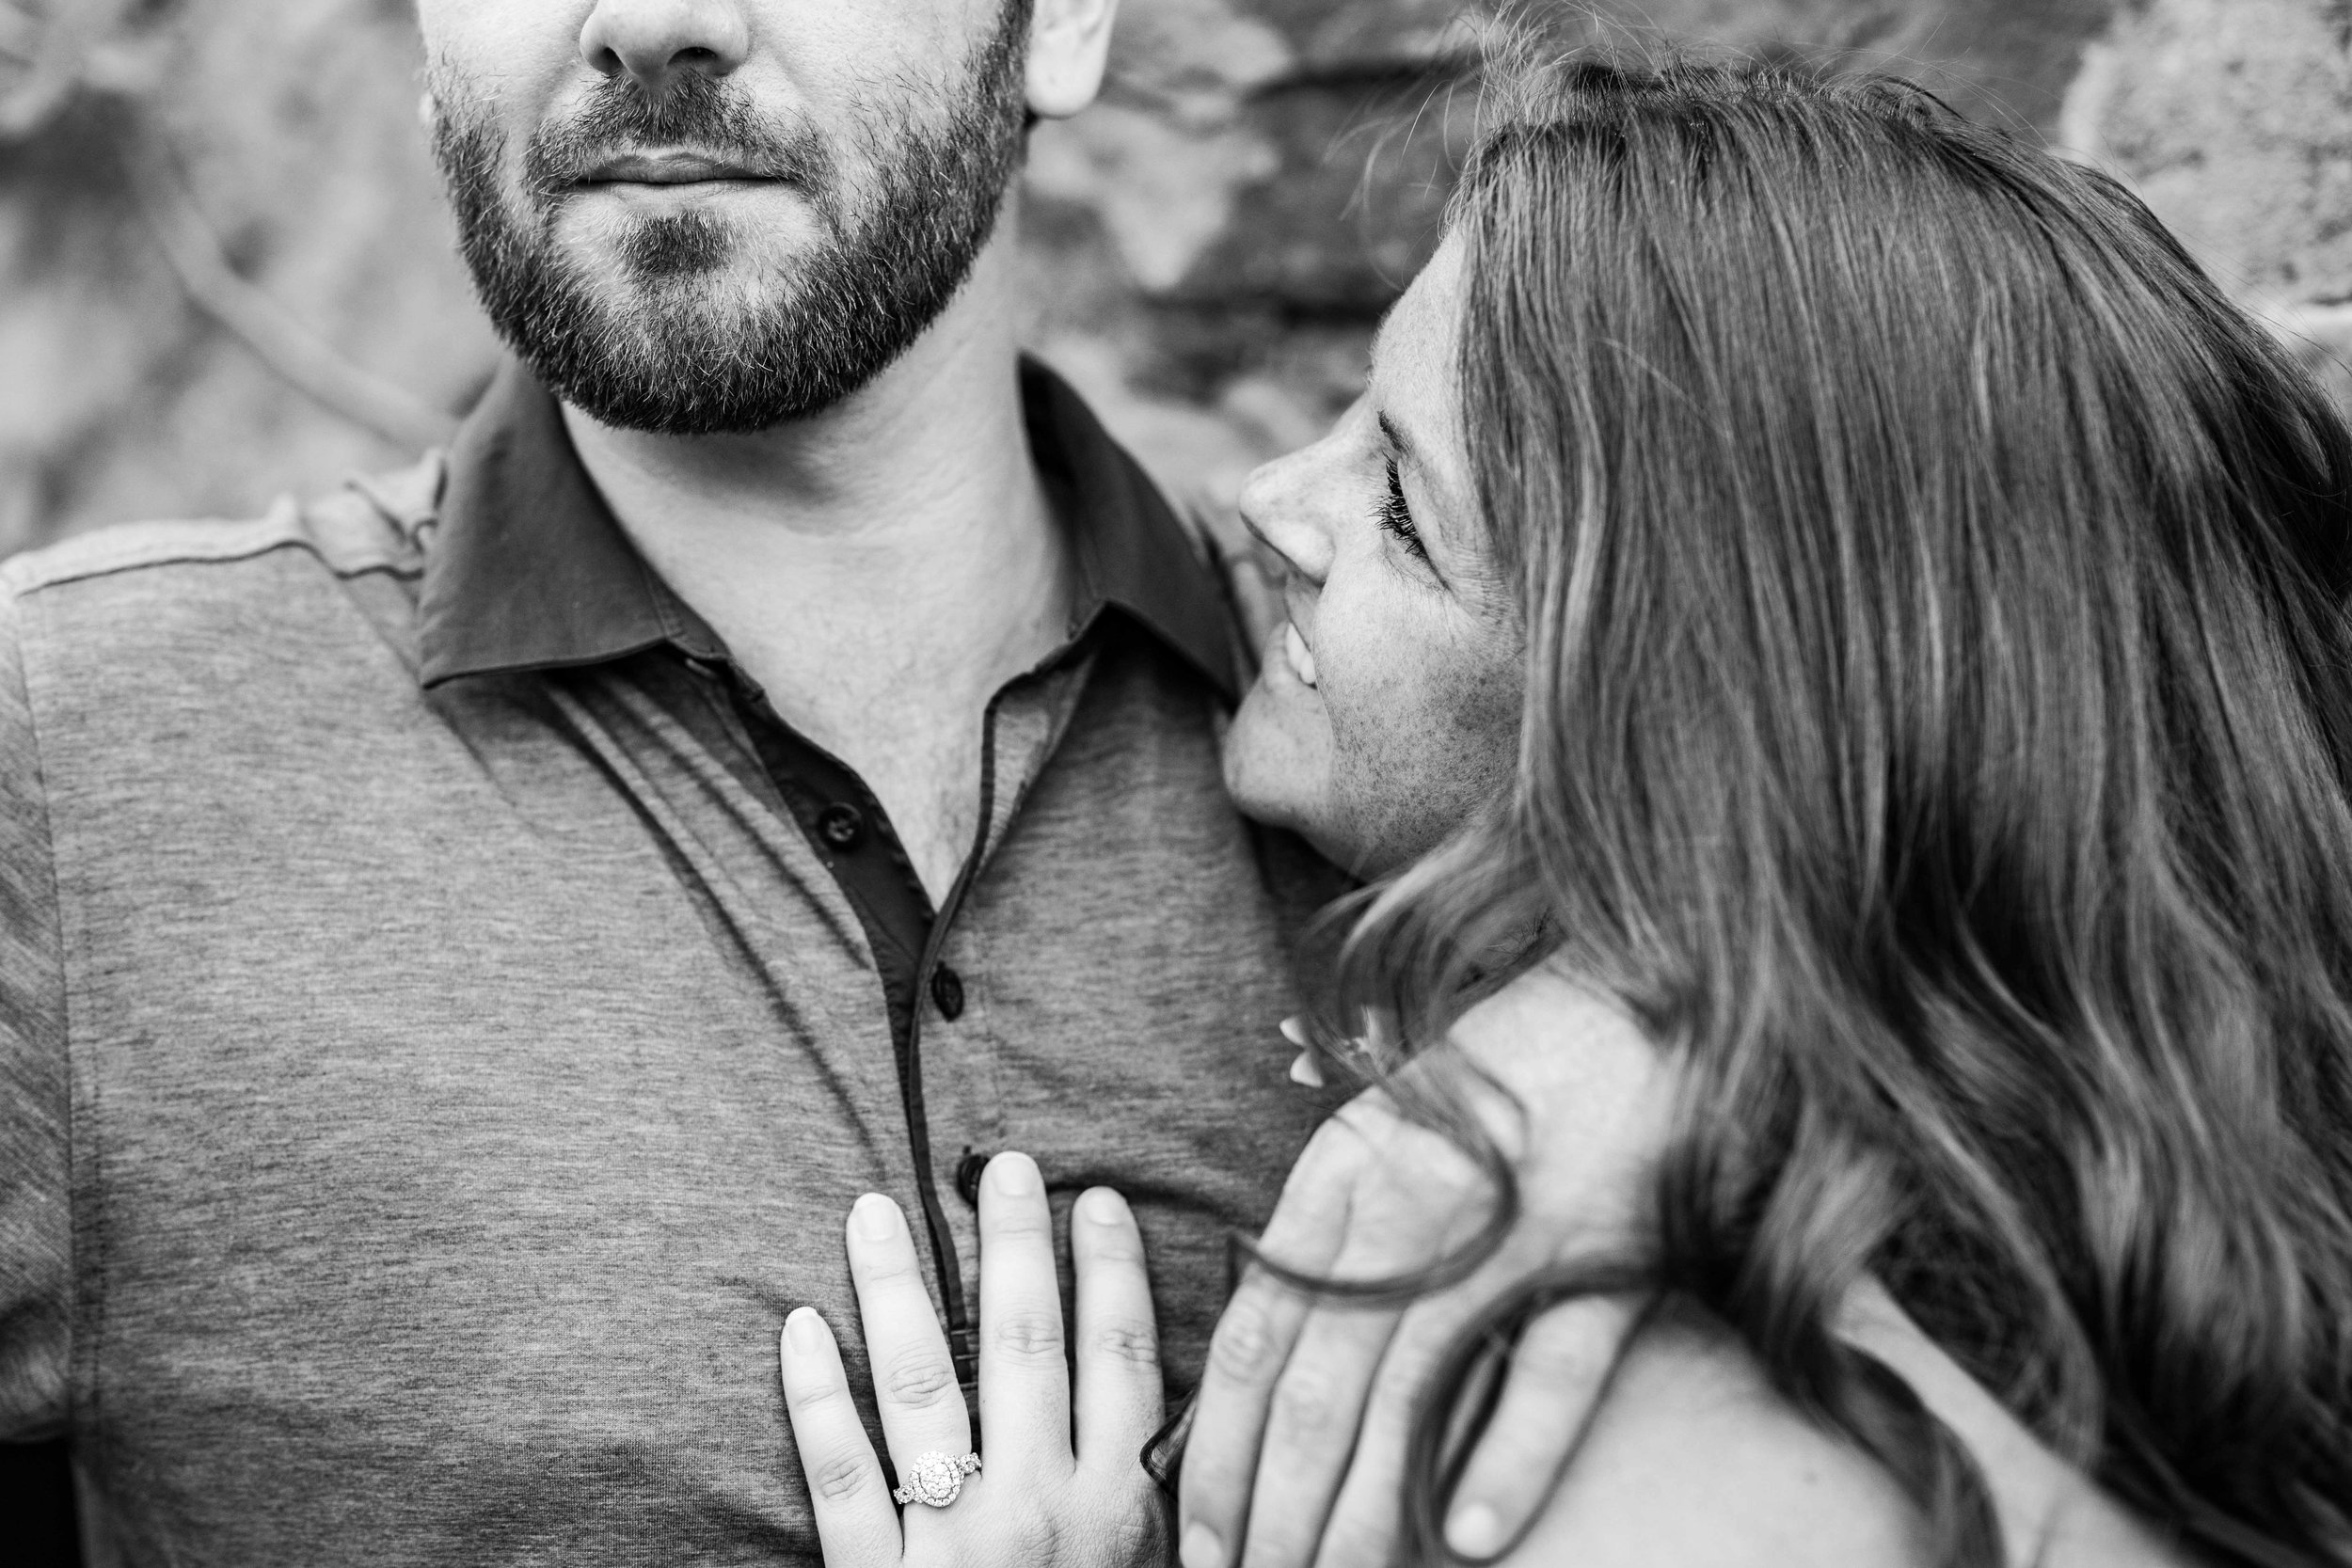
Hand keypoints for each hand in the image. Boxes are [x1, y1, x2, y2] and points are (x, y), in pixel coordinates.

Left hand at [779, 1152, 1166, 1567]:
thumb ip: (1148, 1495)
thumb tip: (1160, 1406)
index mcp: (1120, 1510)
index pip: (1121, 1361)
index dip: (1112, 1272)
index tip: (1097, 1201)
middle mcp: (1040, 1510)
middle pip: (1026, 1347)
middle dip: (1016, 1246)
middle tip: (1004, 1167)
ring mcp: (954, 1544)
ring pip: (923, 1387)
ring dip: (897, 1287)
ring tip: (874, 1212)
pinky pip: (841, 1475)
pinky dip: (817, 1396)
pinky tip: (801, 1327)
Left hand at [1177, 968, 1676, 1567]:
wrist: (1658, 984)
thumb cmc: (1515, 1069)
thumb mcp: (1392, 1125)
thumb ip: (1331, 1229)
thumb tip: (1266, 1354)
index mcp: (1342, 1174)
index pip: (1253, 1339)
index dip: (1215, 1450)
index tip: (1196, 1536)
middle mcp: (1408, 1205)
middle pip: (1317, 1387)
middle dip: (1273, 1510)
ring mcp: (1507, 1231)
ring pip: (1409, 1395)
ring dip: (1363, 1512)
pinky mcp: (1606, 1254)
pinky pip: (1547, 1371)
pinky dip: (1505, 1456)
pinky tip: (1465, 1536)